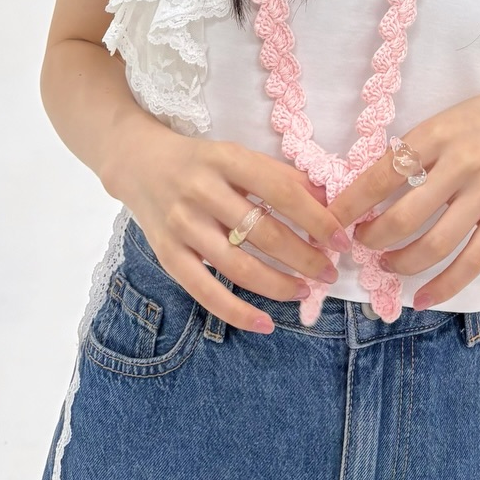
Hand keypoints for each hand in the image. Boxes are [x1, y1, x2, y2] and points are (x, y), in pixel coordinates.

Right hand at [104, 122, 348, 334]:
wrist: (138, 162)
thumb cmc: (201, 161)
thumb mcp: (237, 155)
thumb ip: (279, 176)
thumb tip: (327, 200)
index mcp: (226, 158)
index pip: (280, 191)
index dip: (315, 218)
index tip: (341, 239)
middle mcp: (202, 191)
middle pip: (263, 232)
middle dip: (304, 257)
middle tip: (328, 272)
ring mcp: (182, 225)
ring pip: (239, 266)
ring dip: (279, 285)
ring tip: (304, 291)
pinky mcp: (167, 254)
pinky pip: (206, 292)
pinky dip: (238, 313)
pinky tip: (266, 323)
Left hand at [325, 83, 479, 308]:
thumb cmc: (474, 123)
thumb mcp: (438, 123)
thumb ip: (407, 153)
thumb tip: (359, 192)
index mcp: (436, 134)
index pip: (384, 174)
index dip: (353, 203)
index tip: (332, 220)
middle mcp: (462, 163)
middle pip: (406, 215)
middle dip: (373, 238)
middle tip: (359, 243)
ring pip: (437, 243)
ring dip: (402, 263)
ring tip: (385, 264)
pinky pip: (473, 261)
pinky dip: (444, 286)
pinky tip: (422, 300)